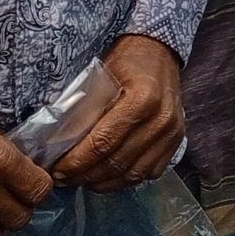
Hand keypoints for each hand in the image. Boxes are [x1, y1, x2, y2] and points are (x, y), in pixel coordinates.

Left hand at [51, 34, 186, 191]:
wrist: (160, 52)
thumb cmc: (127, 60)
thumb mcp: (100, 77)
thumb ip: (84, 110)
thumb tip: (58, 143)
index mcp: (143, 100)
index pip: (103, 143)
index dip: (77, 162)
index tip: (57, 170)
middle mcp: (161, 120)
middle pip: (117, 163)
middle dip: (85, 176)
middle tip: (63, 178)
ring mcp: (172, 134)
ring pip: (133, 174)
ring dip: (103, 182)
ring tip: (81, 180)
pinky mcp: (177, 142)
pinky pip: (149, 173)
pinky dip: (125, 180)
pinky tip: (106, 176)